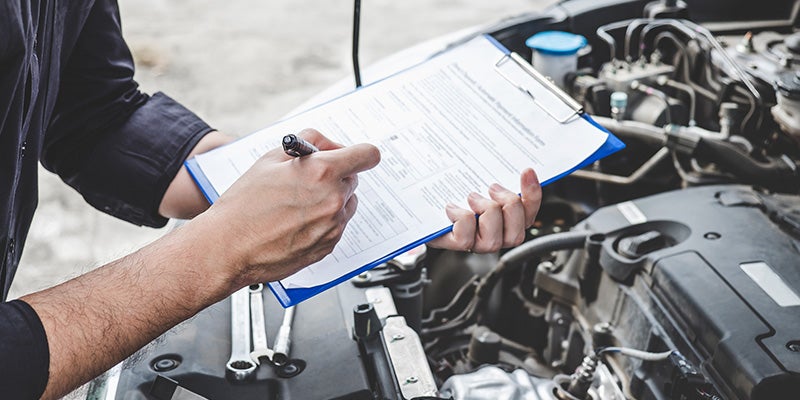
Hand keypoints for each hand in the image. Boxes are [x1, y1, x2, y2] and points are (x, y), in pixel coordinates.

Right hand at [190, 129, 380, 287]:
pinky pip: (336, 225)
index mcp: (322, 172)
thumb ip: (307, 143)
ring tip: (297, 204)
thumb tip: (327, 144)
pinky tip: (295, 222)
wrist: (228, 247)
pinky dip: (323, 221)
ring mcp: (333, 225)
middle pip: (353, 178)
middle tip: (308, 180)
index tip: (355, 156)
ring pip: (346, 203)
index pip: (367, 155)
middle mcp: (333, 199)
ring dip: (330, 199)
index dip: (360, 153)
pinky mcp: (329, 246)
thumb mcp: (271, 158)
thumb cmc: (244, 205)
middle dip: (335, 175)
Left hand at [428, 168, 540, 252]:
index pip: (529, 213)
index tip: (527, 171)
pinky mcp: (455, 243)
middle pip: (517, 234)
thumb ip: (495, 174)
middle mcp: (494, 236)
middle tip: (492, 188)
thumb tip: (516, 163)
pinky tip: (453, 207)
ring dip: (485, 212)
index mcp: (506, 221)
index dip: (533, 194)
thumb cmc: (454, 190)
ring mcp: (475, 243)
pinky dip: (461, 218)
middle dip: (508, 206)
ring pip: (494, 240)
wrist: (423, 204)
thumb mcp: (477, 178)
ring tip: (472, 197)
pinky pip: (465, 237)